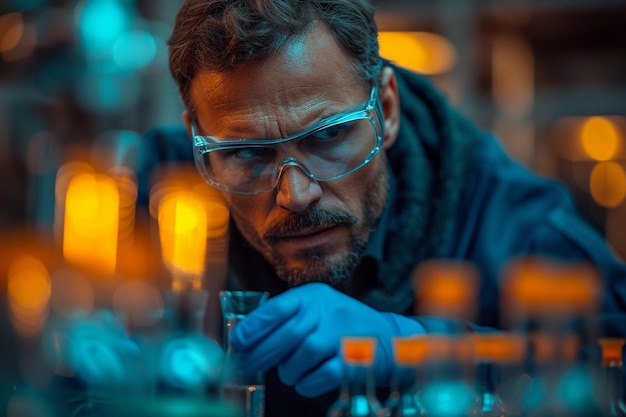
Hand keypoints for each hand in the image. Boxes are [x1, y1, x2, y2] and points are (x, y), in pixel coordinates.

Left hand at [229, 282, 424, 396]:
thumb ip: (285, 319)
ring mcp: (344, 335)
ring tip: (287, 373)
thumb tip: (244, 339)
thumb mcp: (316, 310)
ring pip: (302, 357)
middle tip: (246, 365)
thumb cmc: (341, 326)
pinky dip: (307, 383)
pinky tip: (304, 382)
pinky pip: (321, 375)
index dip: (253, 327)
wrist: (389, 339)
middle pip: (286, 336)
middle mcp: (329, 311)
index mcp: (313, 296)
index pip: (277, 308)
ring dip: (287, 370)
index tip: (236, 342)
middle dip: (260, 354)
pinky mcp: (356, 359)